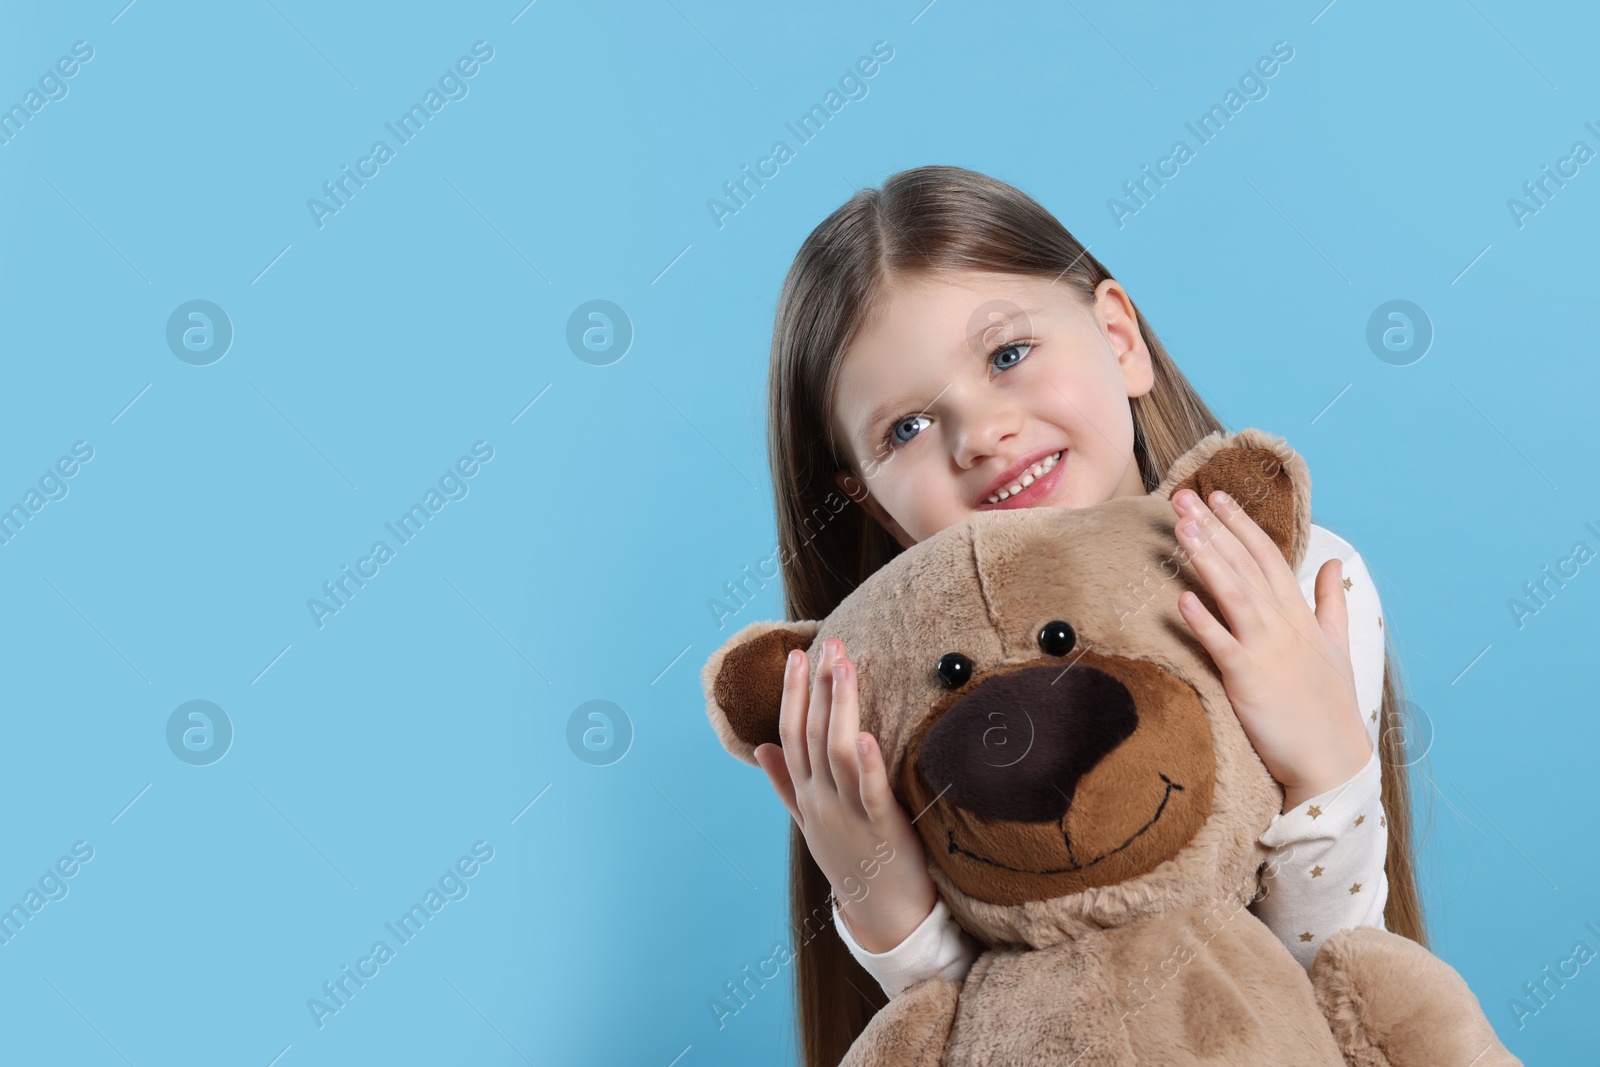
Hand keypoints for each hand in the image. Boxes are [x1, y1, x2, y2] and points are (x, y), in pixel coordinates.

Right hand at [752, 636, 937, 953]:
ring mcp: (847, 815)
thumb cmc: (852, 861)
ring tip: (843, 668)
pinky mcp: (882, 829)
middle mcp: (820, 801)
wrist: (883, 916)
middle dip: (816, 688)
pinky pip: (870, 792)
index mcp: (806, 796)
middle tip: (827, 644)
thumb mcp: (811, 821)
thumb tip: (761, 747)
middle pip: (811, 736)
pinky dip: (864, 763)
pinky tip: (862, 734)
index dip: (792, 694)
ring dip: (838, 707)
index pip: (791, 734)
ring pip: (835, 753)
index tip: (797, 655)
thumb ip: (786, 784)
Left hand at [1170, 488, 1373, 813]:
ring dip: (1207, 559)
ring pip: (1234, 594)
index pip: (1268, 557)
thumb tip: (1334, 563)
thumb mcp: (1338, 647)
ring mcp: (1267, 651)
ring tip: (1182, 529)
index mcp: (1300, 616)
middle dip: (1214, 528)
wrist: (1333, 762)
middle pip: (1245, 566)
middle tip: (1183, 496)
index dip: (1241, 525)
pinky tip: (1180, 599)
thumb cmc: (1330, 707)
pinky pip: (1222, 646)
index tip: (1218, 496)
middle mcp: (1284, 626)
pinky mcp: (1249, 680)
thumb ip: (1331, 602)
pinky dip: (1203, 622)